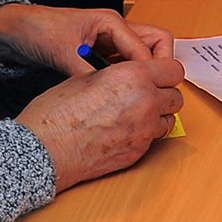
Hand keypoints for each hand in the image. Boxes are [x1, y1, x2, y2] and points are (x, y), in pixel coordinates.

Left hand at [0, 3, 173, 77]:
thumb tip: (105, 94)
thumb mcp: (63, 53)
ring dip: (147, 70)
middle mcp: (117, 29)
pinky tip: (125, 90)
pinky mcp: (104, 51)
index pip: (146, 46)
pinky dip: (133, 74)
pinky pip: (129, 62)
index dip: (148, 70)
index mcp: (111, 22)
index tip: (146, 91)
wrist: (19, 30)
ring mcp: (112, 40)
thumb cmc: (40, 31)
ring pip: (146, 53)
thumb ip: (86, 72)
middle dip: (161, 64)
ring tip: (143, 92)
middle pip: (158, 42)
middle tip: (155, 88)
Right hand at [15, 56, 185, 192]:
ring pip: (169, 119)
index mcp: (133, 76)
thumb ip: (115, 74)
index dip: (165, 71)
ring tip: (134, 113)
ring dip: (157, 115)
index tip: (158, 74)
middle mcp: (145, 102)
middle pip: (176, 96)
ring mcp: (144, 130)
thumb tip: (126, 74)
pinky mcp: (138, 152)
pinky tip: (123, 130)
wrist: (44, 150)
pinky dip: (143, 134)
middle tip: (147, 94)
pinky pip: (152, 139)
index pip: (173, 69)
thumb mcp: (85, 77)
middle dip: (164, 94)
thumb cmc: (56, 113)